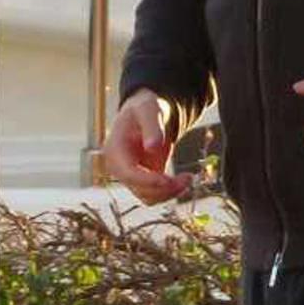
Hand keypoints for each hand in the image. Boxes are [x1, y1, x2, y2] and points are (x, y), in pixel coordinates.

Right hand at [102, 89, 192, 203]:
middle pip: (138, 189)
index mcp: (115, 150)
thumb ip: (151, 126)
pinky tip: (183, 180)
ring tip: (188, 178)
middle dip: (163, 188)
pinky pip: (155, 193)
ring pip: (148, 196)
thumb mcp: (148, 109)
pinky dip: (170, 191)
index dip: (146, 180)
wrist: (144, 113)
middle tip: (188, 178)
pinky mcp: (143, 179)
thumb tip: (153, 147)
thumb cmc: (144, 108)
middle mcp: (119, 167)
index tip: (168, 180)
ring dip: (169, 192)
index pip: (127, 173)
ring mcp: (131, 175)